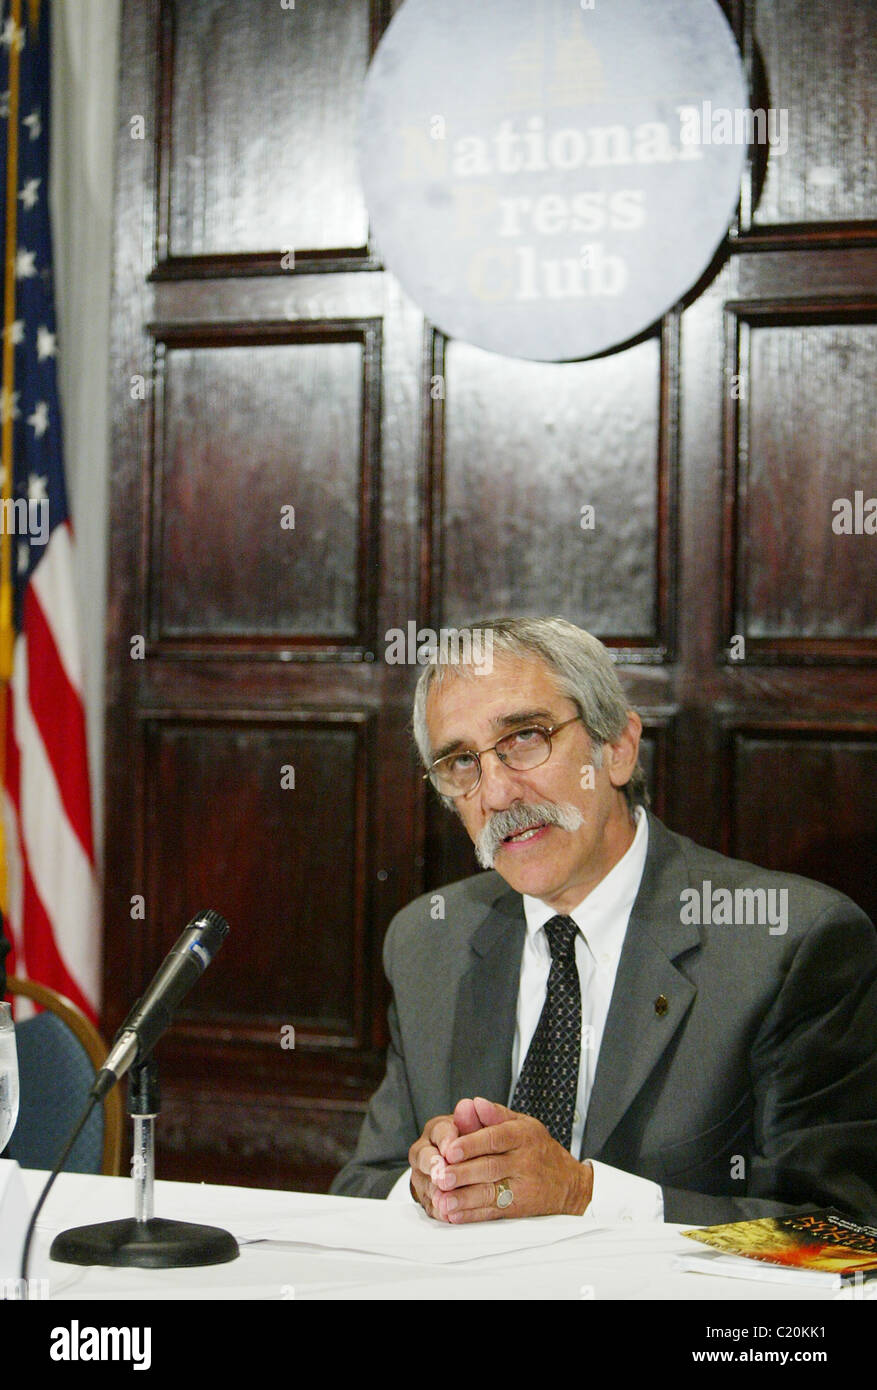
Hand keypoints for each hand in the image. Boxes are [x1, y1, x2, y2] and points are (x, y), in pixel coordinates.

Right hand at [408, 1099, 486, 1218]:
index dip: (446, 1140)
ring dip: (434, 1191)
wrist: (469, 1162)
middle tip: (442, 1175)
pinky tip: (448, 1214)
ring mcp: (423, 1174)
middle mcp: (427, 1149)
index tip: (452, 1149)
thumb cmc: (477, 1141)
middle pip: (423, 1157)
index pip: (439, 1131)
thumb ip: (483, 1116)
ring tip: (444, 1199)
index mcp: (439, 1128)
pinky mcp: (427, 1196)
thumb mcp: (486, 1128)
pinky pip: (430, 1203)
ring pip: (424, 1182)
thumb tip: (475, 1104)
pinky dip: (439, 1210)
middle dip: (434, 1167)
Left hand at [429, 1096, 592, 1222]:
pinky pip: (493, 1211)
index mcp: (522, 1135)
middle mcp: (523, 1161)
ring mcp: (522, 1187)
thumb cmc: (538, 1149)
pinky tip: (455, 1213)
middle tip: (440, 1176)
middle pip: (490, 1167)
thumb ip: (494, 1114)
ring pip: (491, 1192)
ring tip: (443, 1199)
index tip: (449, 1149)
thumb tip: (473, 1104)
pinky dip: (472, 1214)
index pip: (495, 1137)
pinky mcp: (519, 1208)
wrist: (569, 1184)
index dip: (471, 1143)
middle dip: (462, 1173)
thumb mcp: (523, 1124)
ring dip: (464, 1198)